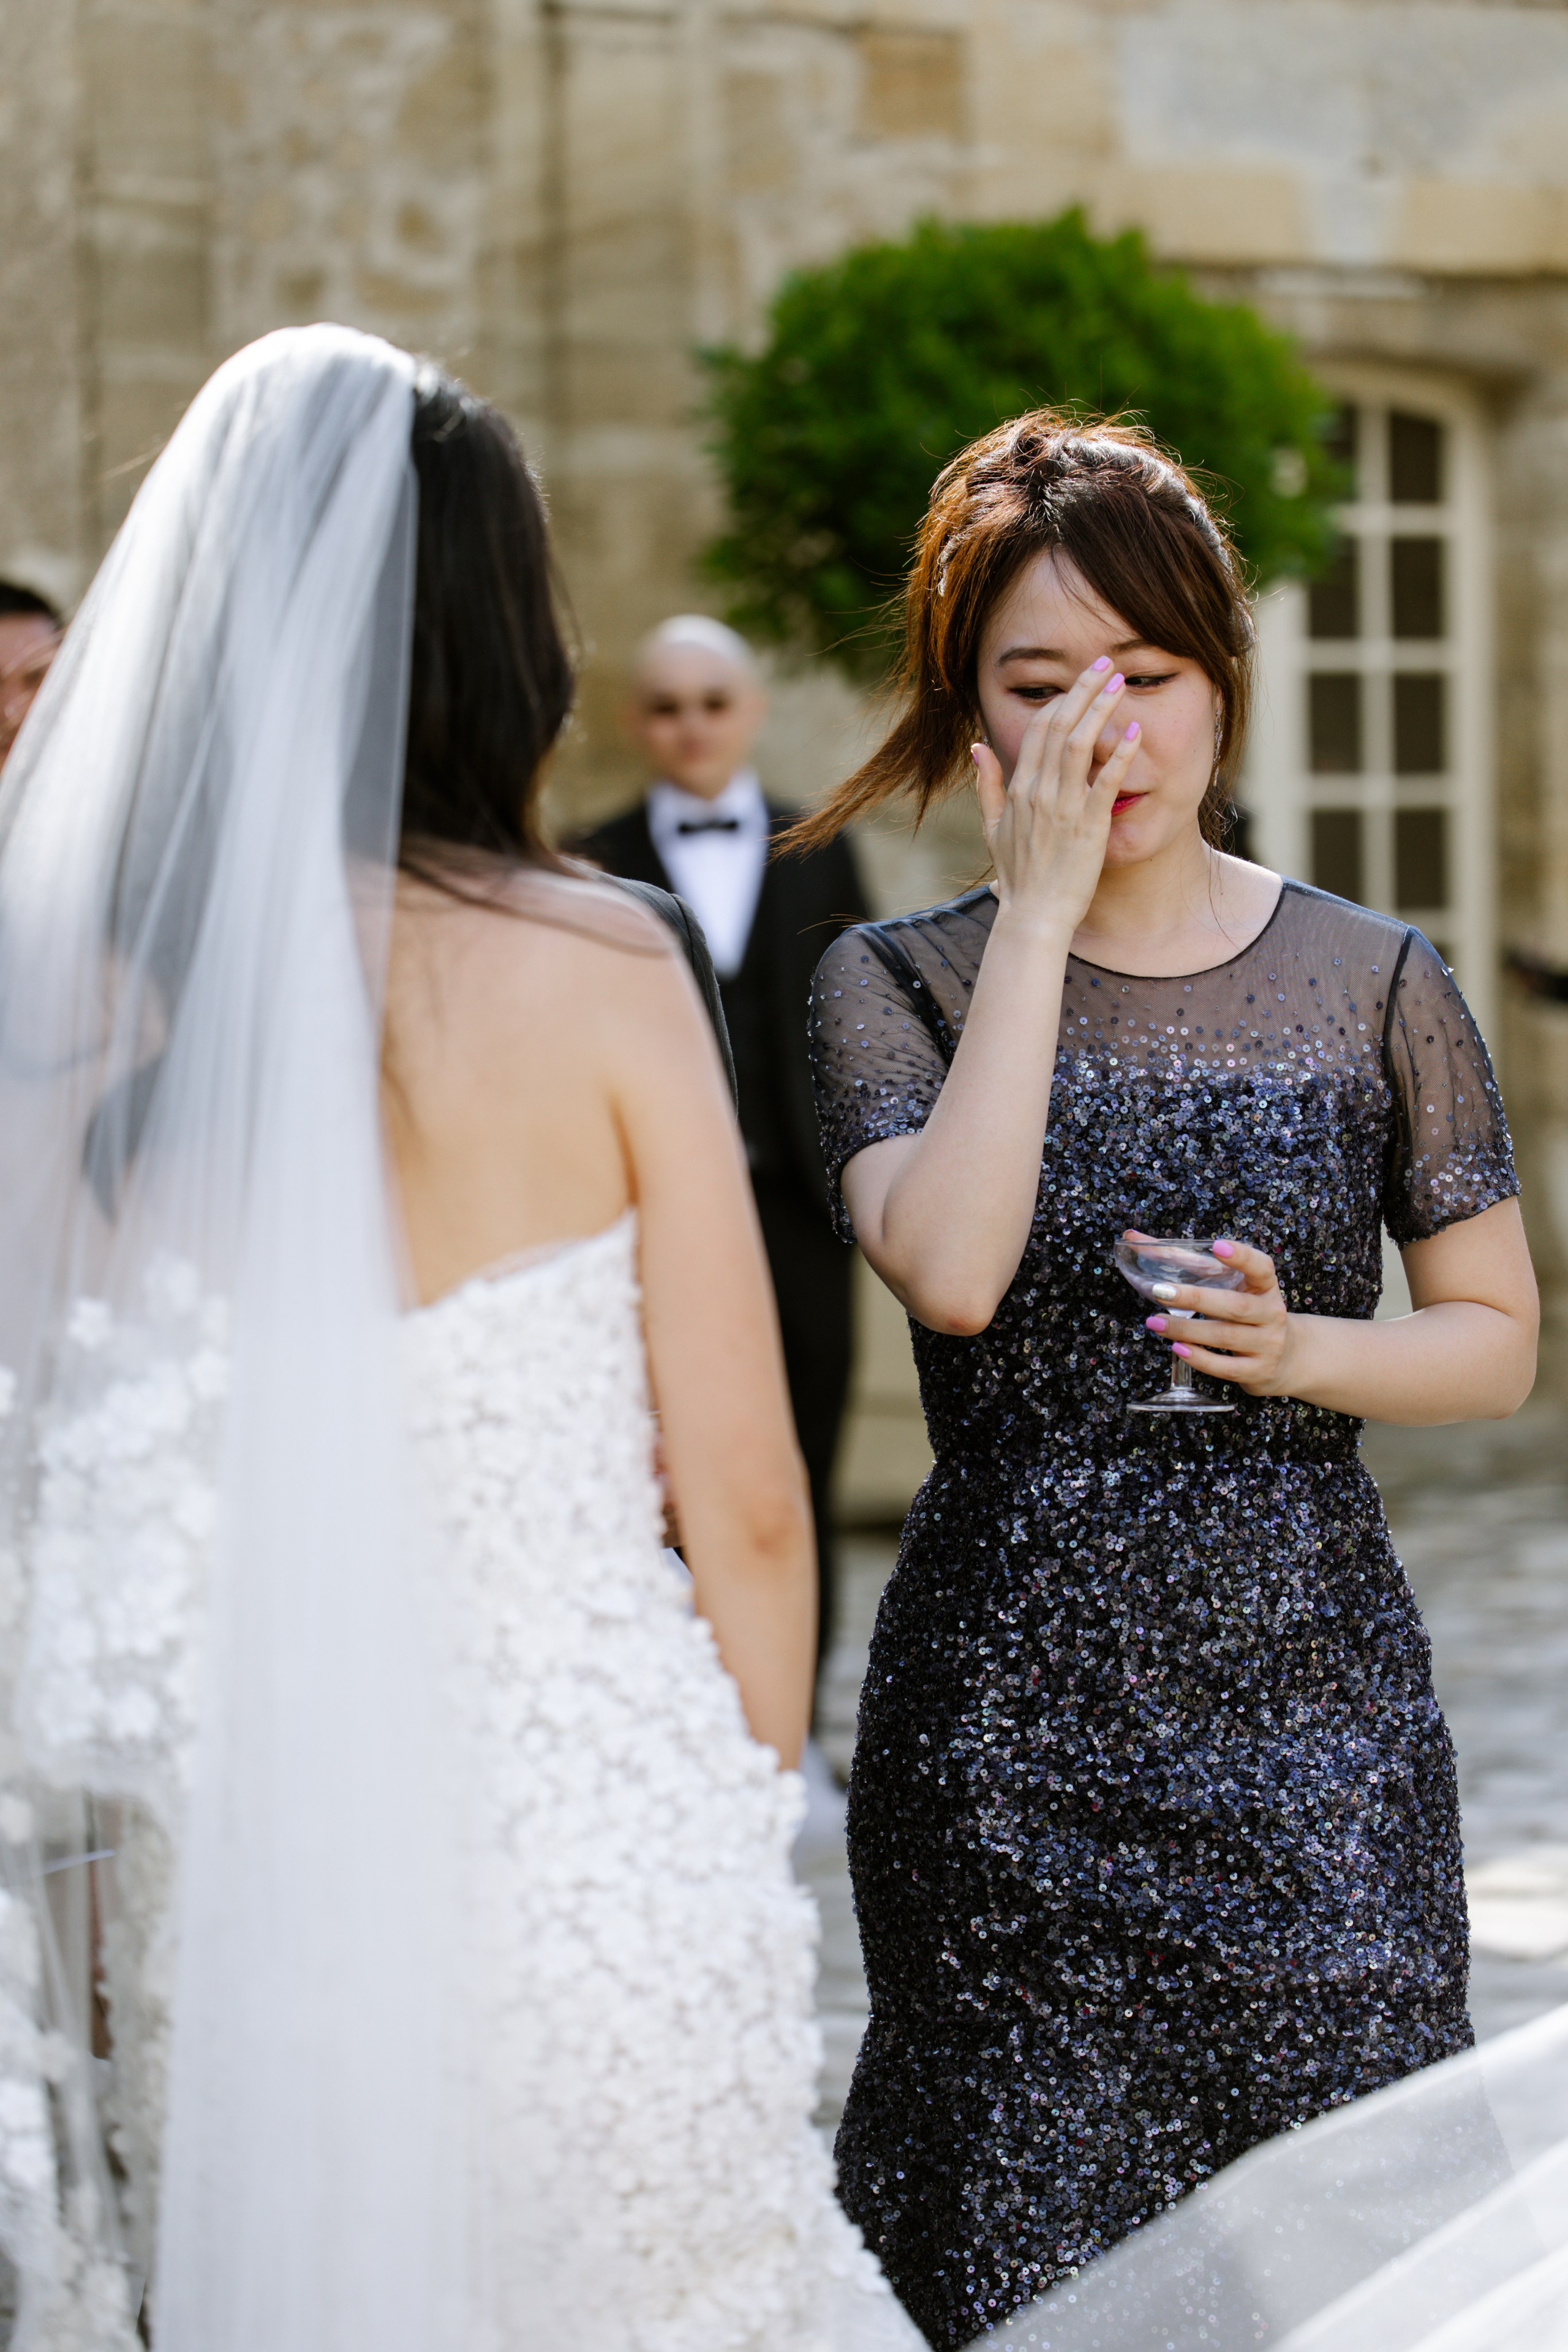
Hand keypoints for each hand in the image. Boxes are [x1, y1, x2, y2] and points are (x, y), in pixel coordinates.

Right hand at [972, 658, 1139, 937]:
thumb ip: (986, 785)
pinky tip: (1135, 731)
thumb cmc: (1019, 876)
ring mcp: (1062, 807)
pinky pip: (1105, 780)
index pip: (1038, 729)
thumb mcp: (992, 828)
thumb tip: (977, 746)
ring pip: (1079, 743)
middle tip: (1104, 663)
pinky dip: (1120, 753)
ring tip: (1119, 683)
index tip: (1081, 682)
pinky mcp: (1088, 825)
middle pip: (1059, 725)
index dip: (1061, 700)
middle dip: (1082, 689)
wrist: (1034, 916)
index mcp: (1019, 788)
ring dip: (1100, 708)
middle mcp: (1038, 791)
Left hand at [1140, 1236, 1293, 1396]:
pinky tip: (1177, 1348)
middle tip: (1160, 1291)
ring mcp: (1267, 1345)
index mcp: (1265, 1287)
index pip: (1261, 1267)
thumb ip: (1186, 1262)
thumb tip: (1134, 1237)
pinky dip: (1200, 1359)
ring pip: (1225, 1337)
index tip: (1217, 1246)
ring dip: (1187, 1330)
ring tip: (1155, 1322)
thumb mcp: (1231, 1287)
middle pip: (1235, 1306)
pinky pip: (1226, 1367)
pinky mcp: (1257, 1371)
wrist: (1287, 1358)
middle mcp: (1271, 1314)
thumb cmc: (1246, 1314)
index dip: (1242, 1257)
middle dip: (1195, 1298)